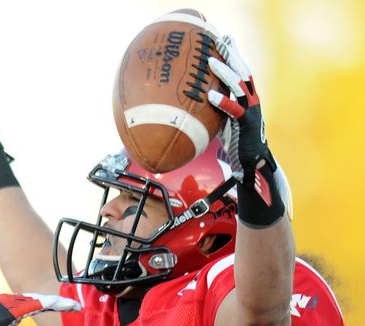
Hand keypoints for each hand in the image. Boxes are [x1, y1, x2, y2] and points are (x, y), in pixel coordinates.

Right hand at [0, 293, 79, 325]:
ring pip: (39, 300)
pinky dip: (49, 304)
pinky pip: (34, 306)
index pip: (33, 300)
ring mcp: (8, 305)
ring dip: (58, 302)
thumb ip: (11, 321)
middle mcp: (7, 300)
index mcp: (6, 302)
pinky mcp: (9, 313)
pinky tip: (62, 305)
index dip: (51, 302)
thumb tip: (19, 318)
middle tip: (76, 303)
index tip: (67, 305)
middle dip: (58, 300)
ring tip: (74, 305)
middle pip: (38, 298)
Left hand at [208, 35, 288, 224]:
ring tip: (211, 60)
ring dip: (225, 72)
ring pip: (241, 85)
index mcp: (248, 100)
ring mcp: (252, 112)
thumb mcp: (222, 124)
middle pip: (243, 72)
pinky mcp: (247, 126)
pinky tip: (209, 95)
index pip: (241, 73)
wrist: (252, 166)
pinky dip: (223, 102)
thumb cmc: (236, 146)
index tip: (224, 41)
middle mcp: (253, 102)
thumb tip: (192, 106)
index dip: (234, 56)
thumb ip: (213, 113)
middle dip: (233, 54)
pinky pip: (235, 110)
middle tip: (221, 39)